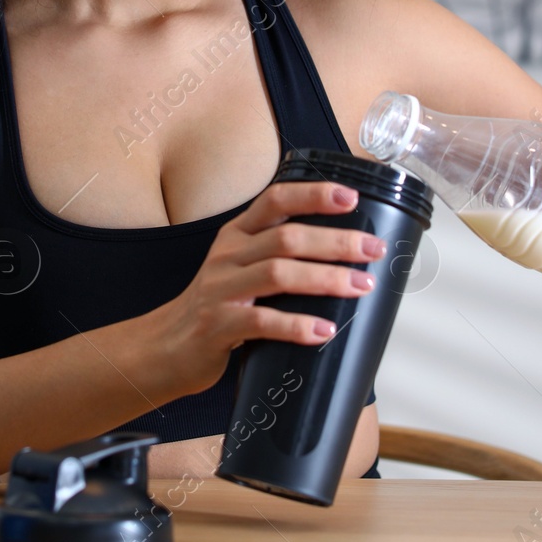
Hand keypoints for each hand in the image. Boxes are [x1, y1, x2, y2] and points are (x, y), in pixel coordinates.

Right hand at [149, 180, 385, 398]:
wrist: (167, 347)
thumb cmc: (218, 306)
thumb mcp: (240, 267)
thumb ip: (278, 255)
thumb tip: (346, 252)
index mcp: (237, 235)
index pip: (275, 200)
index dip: (313, 195)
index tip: (351, 198)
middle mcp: (228, 255)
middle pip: (287, 238)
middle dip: (336, 241)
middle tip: (374, 250)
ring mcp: (221, 290)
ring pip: (278, 274)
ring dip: (326, 279)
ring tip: (361, 286)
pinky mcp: (218, 326)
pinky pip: (263, 322)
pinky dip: (298, 325)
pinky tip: (324, 330)